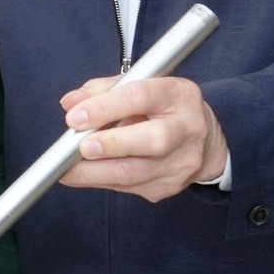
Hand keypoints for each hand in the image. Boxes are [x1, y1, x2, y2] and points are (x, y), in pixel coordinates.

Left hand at [56, 75, 226, 201]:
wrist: (204, 140)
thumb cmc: (164, 108)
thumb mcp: (141, 86)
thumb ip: (104, 89)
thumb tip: (71, 103)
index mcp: (178, 94)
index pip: (140, 97)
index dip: (104, 107)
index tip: (75, 117)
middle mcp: (186, 128)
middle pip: (151, 140)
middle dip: (110, 145)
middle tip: (80, 147)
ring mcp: (181, 162)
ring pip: (136, 173)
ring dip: (96, 172)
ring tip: (68, 170)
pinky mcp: (169, 186)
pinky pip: (130, 188)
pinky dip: (103, 181)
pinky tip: (87, 175)